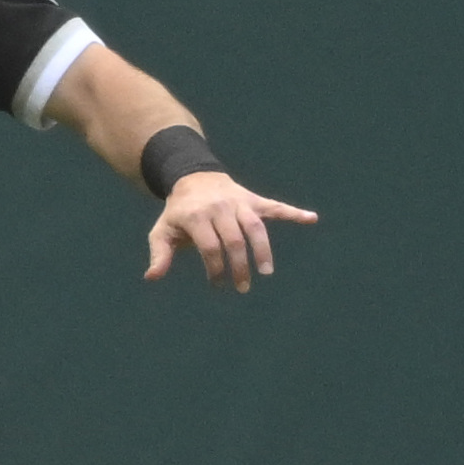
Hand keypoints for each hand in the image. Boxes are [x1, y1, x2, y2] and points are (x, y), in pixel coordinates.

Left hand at [145, 172, 316, 292]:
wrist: (192, 177)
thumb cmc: (177, 213)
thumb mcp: (162, 231)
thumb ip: (160, 254)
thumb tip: (151, 277)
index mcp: (196, 216)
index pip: (210, 247)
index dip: (215, 268)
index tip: (218, 285)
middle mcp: (220, 207)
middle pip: (234, 240)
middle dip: (239, 266)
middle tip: (242, 287)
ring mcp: (238, 202)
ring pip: (255, 226)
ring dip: (263, 250)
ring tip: (266, 271)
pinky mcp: (252, 199)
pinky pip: (275, 206)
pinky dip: (294, 212)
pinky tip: (311, 219)